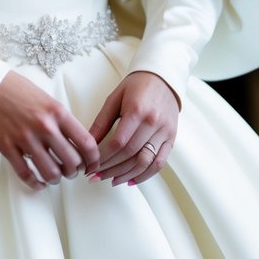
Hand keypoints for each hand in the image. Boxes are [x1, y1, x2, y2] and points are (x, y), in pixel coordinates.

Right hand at [0, 70, 99, 191]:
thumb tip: (74, 143)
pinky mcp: (8, 147)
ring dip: (56, 179)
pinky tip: (38, 182)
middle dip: (74, 171)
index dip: (93, 159)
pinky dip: (35, 183)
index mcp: (58, 113)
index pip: (86, 143)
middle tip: (71, 170)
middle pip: (71, 162)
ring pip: (51, 172)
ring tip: (54, 176)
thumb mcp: (48, 100)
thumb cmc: (17, 90)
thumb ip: (62, 121)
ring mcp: (25, 139)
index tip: (92, 164)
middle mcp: (45, 127)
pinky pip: (26, 174)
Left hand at [87, 70, 178, 187]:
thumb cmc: (136, 86)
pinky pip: (159, 163)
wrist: (163, 78)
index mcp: (137, 111)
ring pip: (145, 162)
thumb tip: (86, 143)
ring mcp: (164, 132)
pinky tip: (130, 180)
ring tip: (110, 180)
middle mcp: (153, 123)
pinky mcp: (171, 138)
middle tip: (95, 176)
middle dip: (110, 168)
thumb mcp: (114, 98)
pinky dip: (145, 175)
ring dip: (126, 175)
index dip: (103, 158)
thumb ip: (101, 122)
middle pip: (130, 154)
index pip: (118, 142)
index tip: (91, 165)